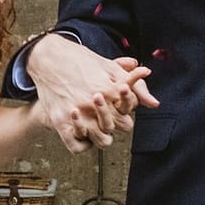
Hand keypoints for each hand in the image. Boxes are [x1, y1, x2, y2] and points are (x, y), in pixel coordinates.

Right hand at [27, 33, 158, 152]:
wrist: (49, 58)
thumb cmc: (82, 61)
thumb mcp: (111, 69)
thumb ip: (135, 86)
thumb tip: (155, 103)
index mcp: (110, 91)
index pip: (127, 120)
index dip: (123, 118)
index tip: (116, 112)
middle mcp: (94, 103)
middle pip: (115, 130)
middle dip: (112, 125)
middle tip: (104, 117)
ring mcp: (78, 113)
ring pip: (100, 141)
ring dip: (100, 137)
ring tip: (95, 127)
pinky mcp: (60, 120)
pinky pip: (77, 146)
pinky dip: (82, 145)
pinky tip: (83, 135)